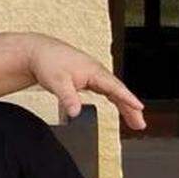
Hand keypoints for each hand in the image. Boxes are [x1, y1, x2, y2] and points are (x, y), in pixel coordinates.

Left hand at [28, 35, 145, 130]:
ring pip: (114, 92)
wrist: (39, 53)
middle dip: (131, 107)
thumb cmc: (48, 63)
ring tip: (135, 121)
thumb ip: (68, 98)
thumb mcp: (57, 82)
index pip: (115, 87)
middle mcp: (97, 72)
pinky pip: (107, 91)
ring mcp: (93, 75)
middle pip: (118, 91)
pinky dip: (115, 99)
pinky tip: (120, 107)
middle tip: (140, 124)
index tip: (139, 108)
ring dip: (125, 106)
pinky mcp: (88, 79)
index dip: (127, 98)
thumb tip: (76, 113)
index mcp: (93, 71)